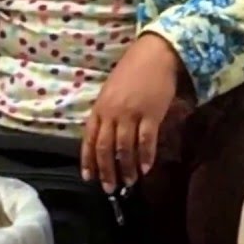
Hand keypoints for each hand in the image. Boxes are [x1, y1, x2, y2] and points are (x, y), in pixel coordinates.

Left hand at [82, 34, 181, 191]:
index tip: (89, 177)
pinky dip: (145, 157)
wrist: (155, 54)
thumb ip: (107, 112)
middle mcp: (112, 113)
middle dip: (106, 171)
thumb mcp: (111, 91)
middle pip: (105, 148)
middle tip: (110, 188)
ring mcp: (131, 114)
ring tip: (129, 182)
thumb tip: (106, 136)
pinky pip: (145, 141)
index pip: (89, 139)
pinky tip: (145, 168)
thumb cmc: (133, 71)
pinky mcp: (151, 114)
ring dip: (126, 168)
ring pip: (124, 148)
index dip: (88, 160)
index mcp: (100, 108)